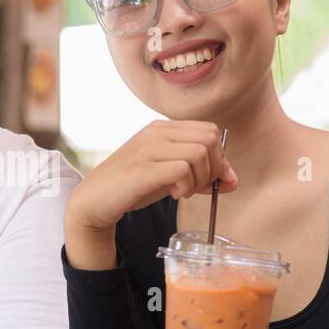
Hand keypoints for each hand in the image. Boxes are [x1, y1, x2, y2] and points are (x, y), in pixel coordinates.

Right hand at [63, 120, 236, 268]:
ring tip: (183, 191)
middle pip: (210, 138)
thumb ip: (202, 175)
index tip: (209, 181)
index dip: (218, 158)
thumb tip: (234, 180)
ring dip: (200, 179)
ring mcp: (148, 147)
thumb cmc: (133, 187)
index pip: (210, 131)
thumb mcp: (171, 178)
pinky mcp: (143, 167)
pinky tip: (174, 194)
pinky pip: (182, 169)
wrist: (95, 200)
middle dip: (213, 168)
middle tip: (196, 187)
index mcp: (163, 128)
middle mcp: (156, 131)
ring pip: (199, 152)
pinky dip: (187, 186)